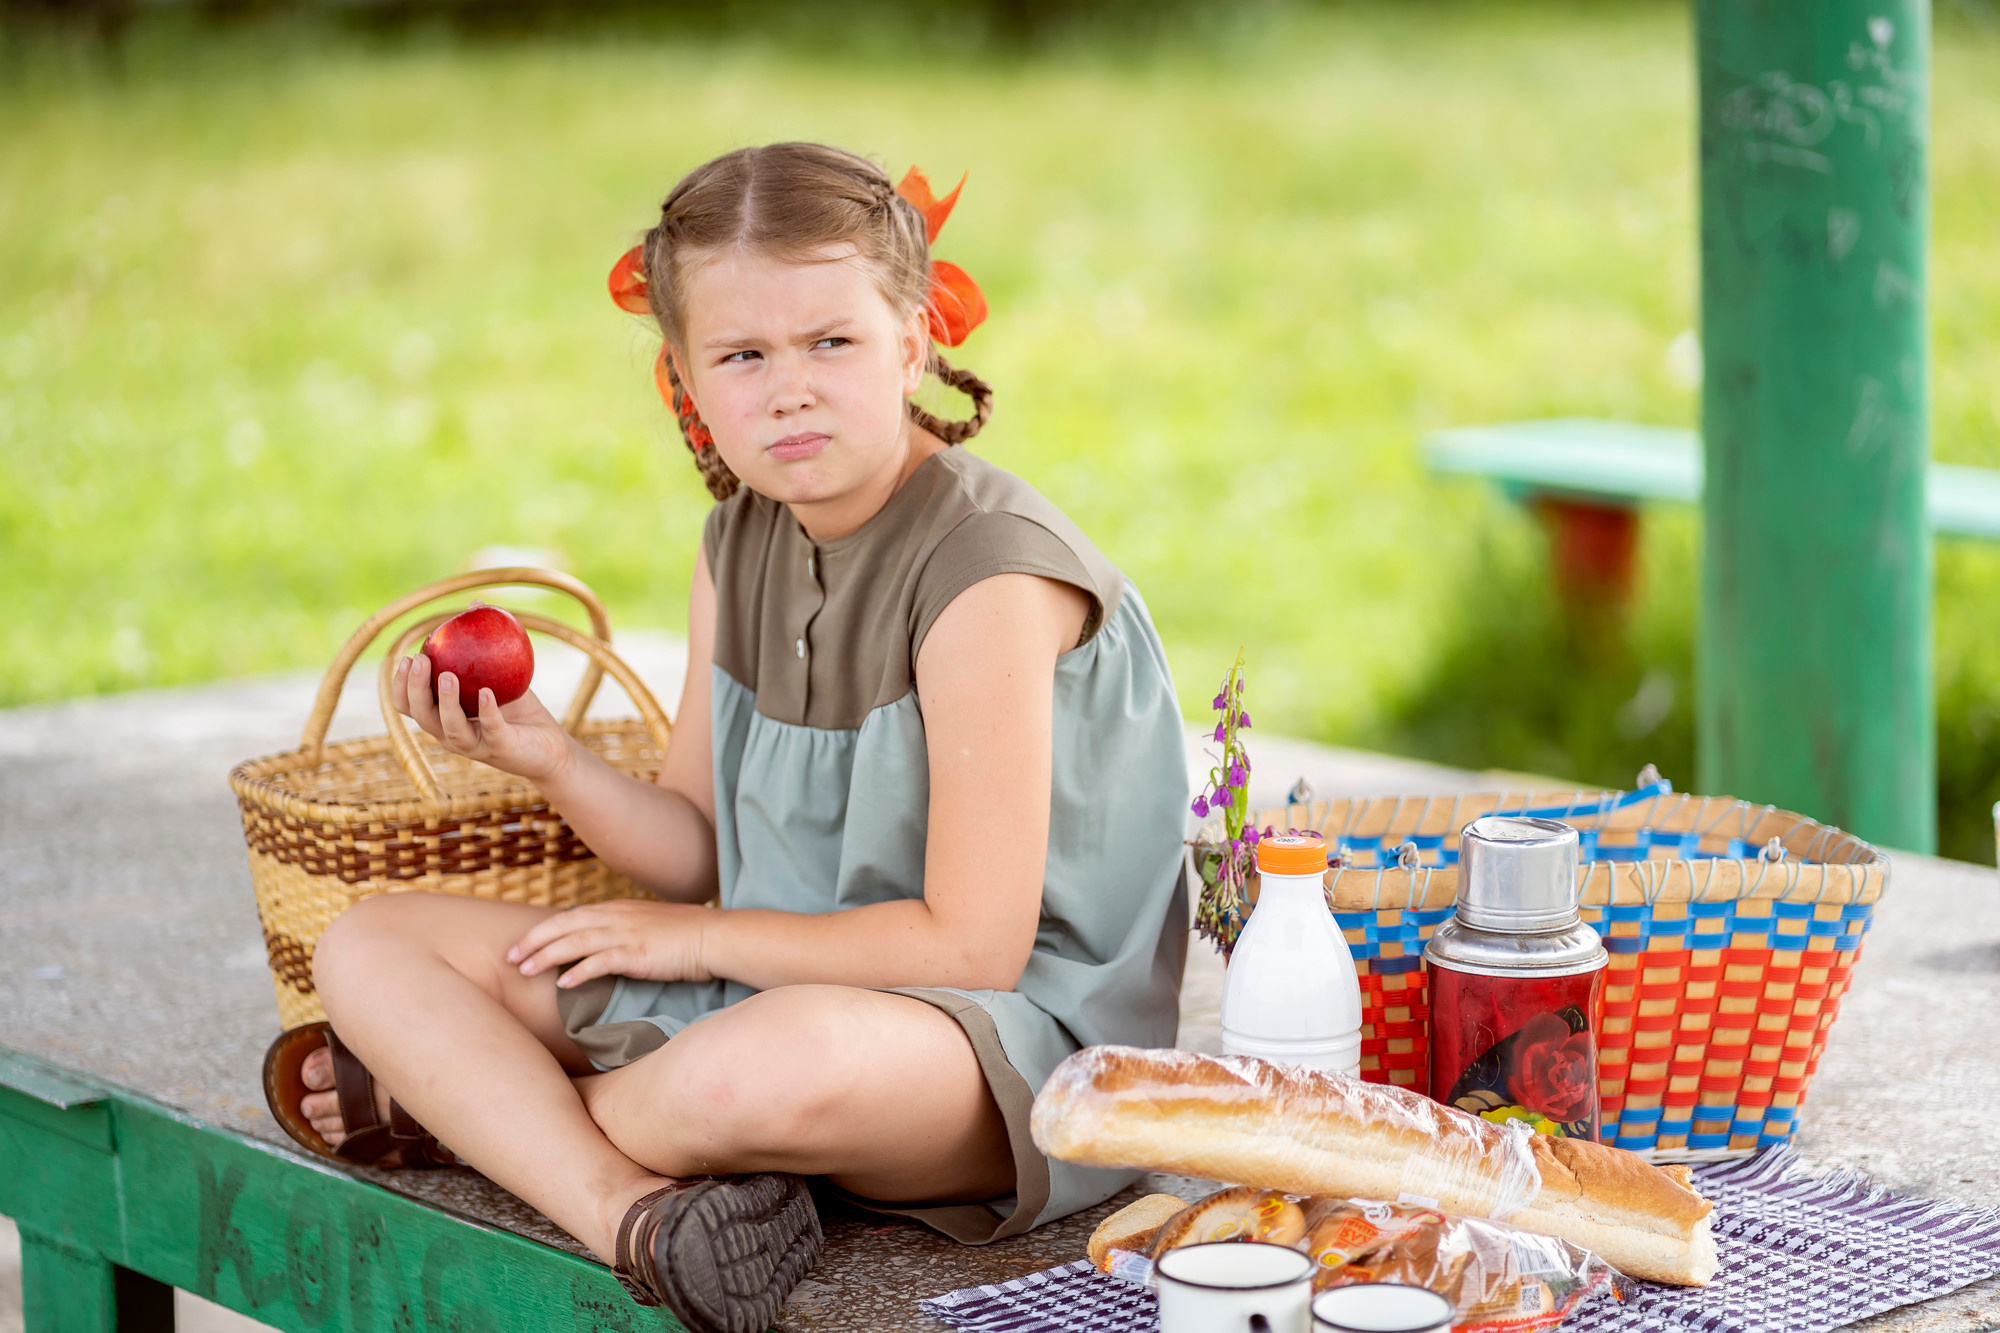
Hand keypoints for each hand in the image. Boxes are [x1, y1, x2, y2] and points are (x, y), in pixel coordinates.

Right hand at [392, 652, 573, 783]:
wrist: (551, 746)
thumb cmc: (519, 709)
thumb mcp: (500, 674)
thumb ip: (483, 645)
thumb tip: (476, 604)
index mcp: (443, 717)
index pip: (409, 705)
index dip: (401, 685)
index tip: (408, 658)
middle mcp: (451, 734)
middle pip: (422, 715)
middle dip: (415, 689)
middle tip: (420, 661)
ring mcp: (475, 745)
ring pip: (449, 728)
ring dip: (445, 702)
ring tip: (448, 676)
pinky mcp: (500, 749)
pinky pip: (491, 729)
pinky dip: (487, 711)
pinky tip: (487, 693)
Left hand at [506, 900, 716, 988]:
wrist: (716, 937)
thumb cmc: (687, 936)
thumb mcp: (650, 926)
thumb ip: (626, 931)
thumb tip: (606, 948)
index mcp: (618, 909)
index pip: (570, 916)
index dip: (543, 930)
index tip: (522, 945)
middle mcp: (617, 916)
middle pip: (563, 925)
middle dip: (533, 941)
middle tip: (510, 958)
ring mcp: (626, 934)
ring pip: (574, 942)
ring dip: (546, 956)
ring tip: (524, 971)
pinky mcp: (637, 953)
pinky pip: (599, 962)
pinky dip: (577, 972)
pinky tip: (562, 984)